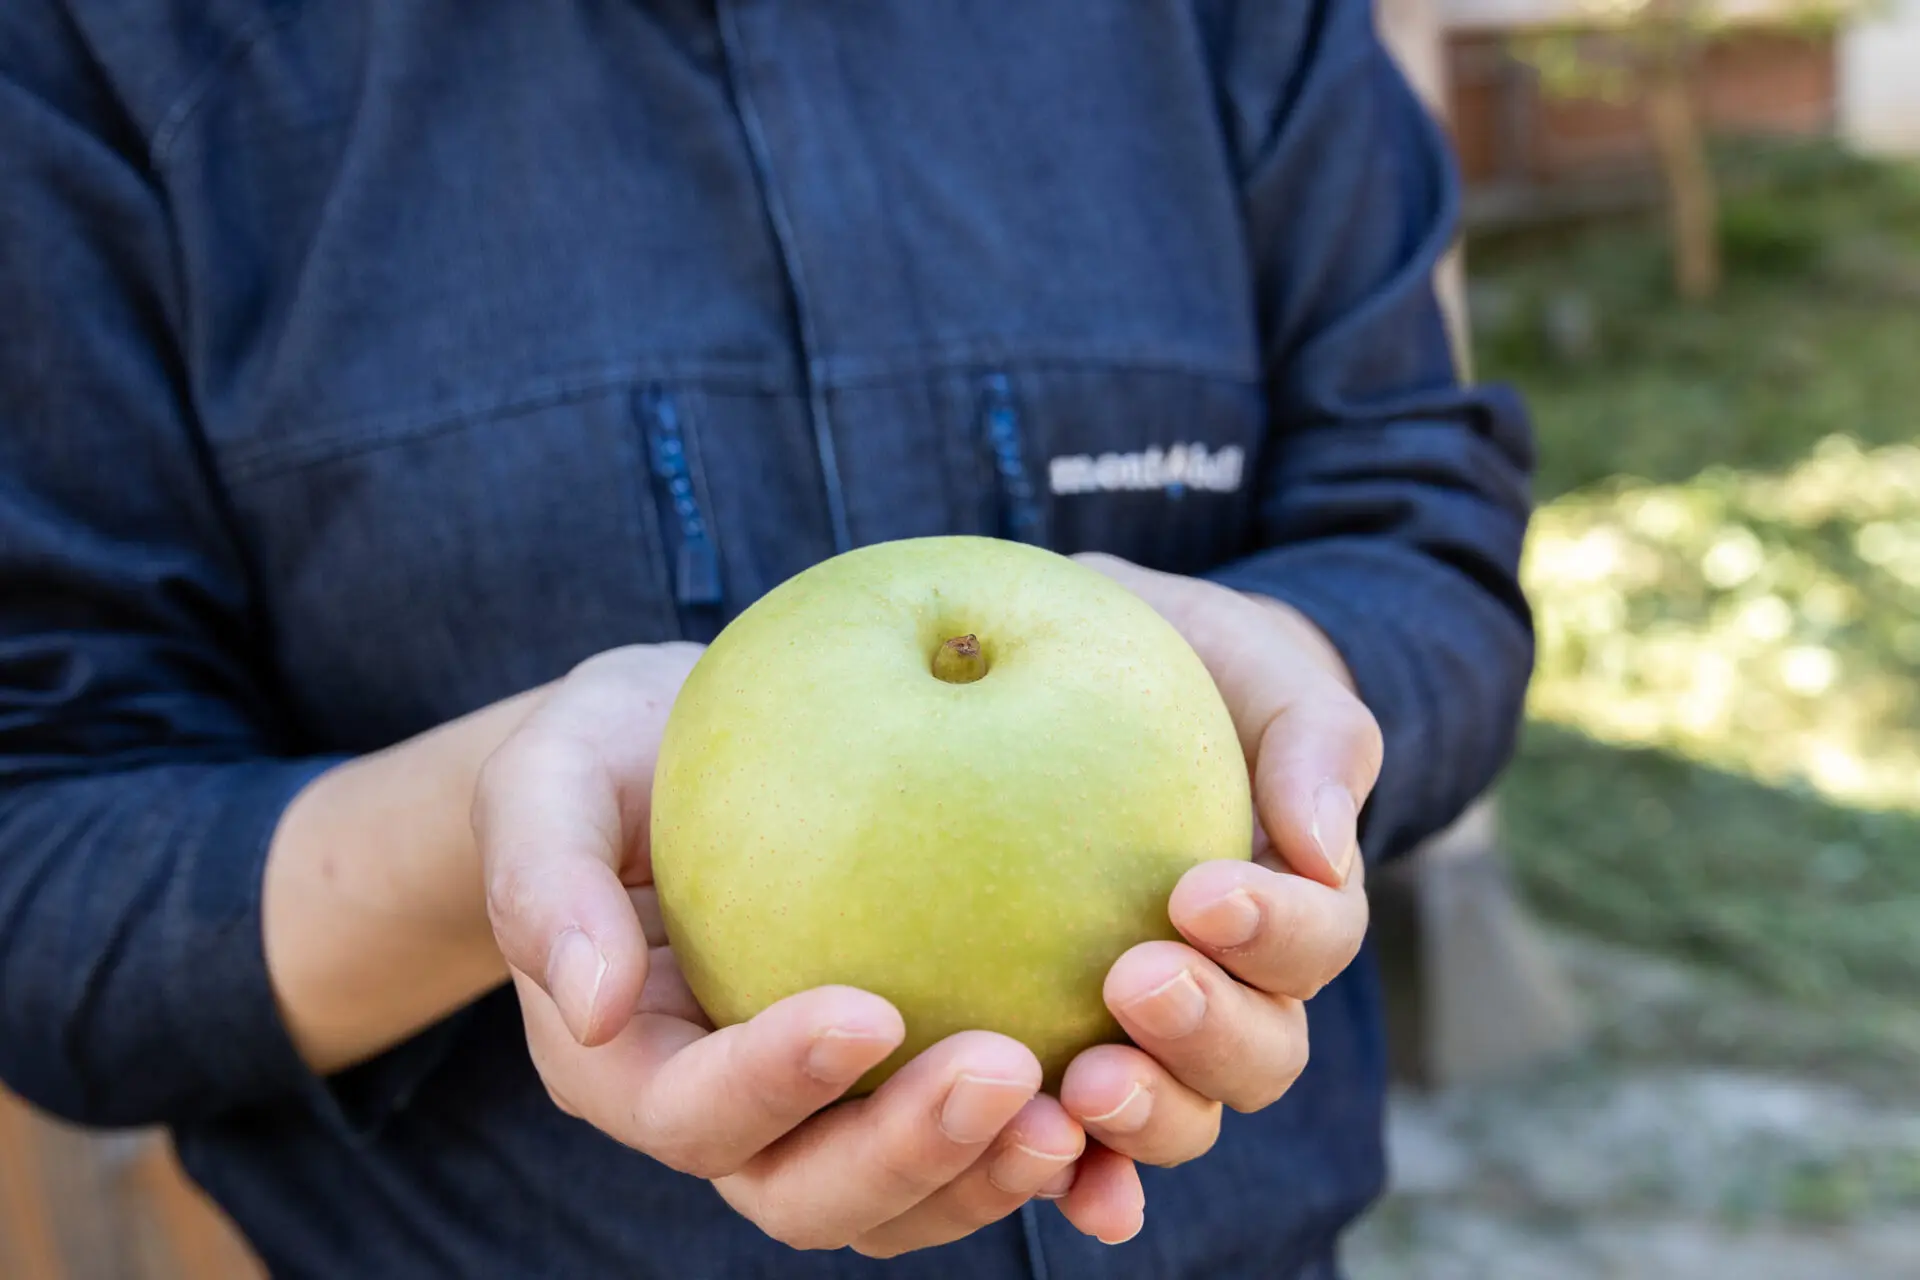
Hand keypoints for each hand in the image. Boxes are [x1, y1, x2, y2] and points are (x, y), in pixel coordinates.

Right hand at [472, 645, 1142, 1255]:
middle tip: (1007, 1074)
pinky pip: (972, 1144)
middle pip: (806, 1196)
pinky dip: (1050, 1148)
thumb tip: (590, 1004)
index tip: (867, 1007)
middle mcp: (726, 1116)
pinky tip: (1126, 1093)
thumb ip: (544, 882)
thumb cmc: (605, 756)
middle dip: (907, 1156)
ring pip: (901, 1202)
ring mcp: (817, 1114)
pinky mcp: (898, 1082)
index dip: (775, 1083)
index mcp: (624, 1062)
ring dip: (990, 1176)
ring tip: (1083, 1106)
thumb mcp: (546, 777)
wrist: (677, 755)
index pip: (695, 1111)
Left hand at [1060, 555, 1377, 1168]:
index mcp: (1293, 904)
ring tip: (1079, 1087)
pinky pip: (1082, 1137)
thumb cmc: (1189, 661)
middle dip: (1209, 1034)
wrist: (1090, 678)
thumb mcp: (1258, 664)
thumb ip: (1313, 739)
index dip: (1272, 932)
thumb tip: (1321, 845)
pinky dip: (1079, 1173)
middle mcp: (1237, 989)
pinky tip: (1046, 1166)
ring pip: (1183, 1115)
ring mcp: (1154, 1038)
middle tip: (1137, 982)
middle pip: (1260, 1056)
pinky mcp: (1066, 1057)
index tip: (1199, 893)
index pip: (1313, 940)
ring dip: (1145, 1116)